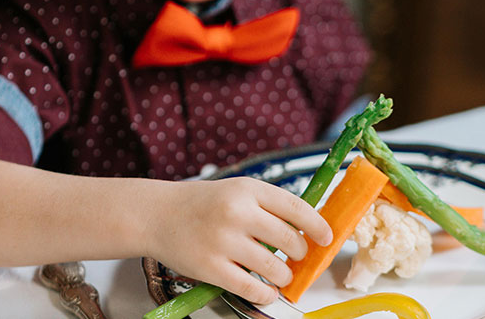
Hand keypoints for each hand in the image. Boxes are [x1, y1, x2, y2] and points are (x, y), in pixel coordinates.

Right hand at [142, 177, 332, 303]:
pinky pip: (251, 288)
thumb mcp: (237, 191)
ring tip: (280, 274)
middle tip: (297, 257)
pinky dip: (266, 294)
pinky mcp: (210, 268)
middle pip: (290, 240)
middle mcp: (237, 212)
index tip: (326, 236)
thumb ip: (268, 206)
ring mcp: (223, 241)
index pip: (296, 207)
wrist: (158, 214)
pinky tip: (266, 291)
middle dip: (301, 254)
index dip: (317, 225)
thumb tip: (307, 229)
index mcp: (248, 190)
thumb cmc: (202, 204)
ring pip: (274, 268)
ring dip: (284, 276)